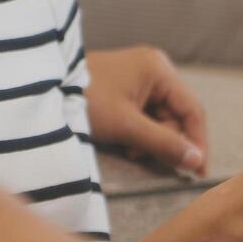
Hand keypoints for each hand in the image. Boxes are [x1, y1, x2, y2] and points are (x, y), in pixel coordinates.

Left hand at [86, 47, 208, 175]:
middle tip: (151, 160)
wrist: (43, 91)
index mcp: (158, 69)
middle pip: (177, 116)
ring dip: (151, 141)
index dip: (198, 142)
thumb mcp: (126, 126)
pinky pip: (146, 117)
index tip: (199, 171)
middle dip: (167, 141)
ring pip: (161, 120)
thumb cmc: (85, 101)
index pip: (192, 109)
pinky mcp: (127, 91)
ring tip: (130, 150)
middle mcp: (154, 70)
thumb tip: (197, 161)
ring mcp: (140, 79)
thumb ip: (163, 143)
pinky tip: (125, 143)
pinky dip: (140, 135)